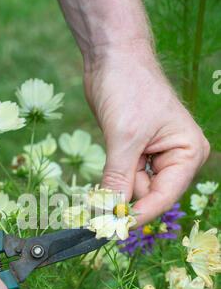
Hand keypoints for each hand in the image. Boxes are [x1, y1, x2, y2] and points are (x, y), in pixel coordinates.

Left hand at [83, 45, 209, 225]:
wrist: (112, 57)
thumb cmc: (128, 88)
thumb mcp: (124, 138)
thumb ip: (118, 180)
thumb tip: (108, 215)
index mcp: (187, 153)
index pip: (164, 196)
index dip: (138, 215)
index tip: (113, 230)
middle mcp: (176, 158)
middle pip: (148, 195)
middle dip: (124, 194)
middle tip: (101, 194)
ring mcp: (155, 157)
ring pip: (132, 188)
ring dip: (116, 181)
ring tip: (114, 146)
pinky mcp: (136, 153)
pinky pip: (123, 177)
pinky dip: (112, 176)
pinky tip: (111, 151)